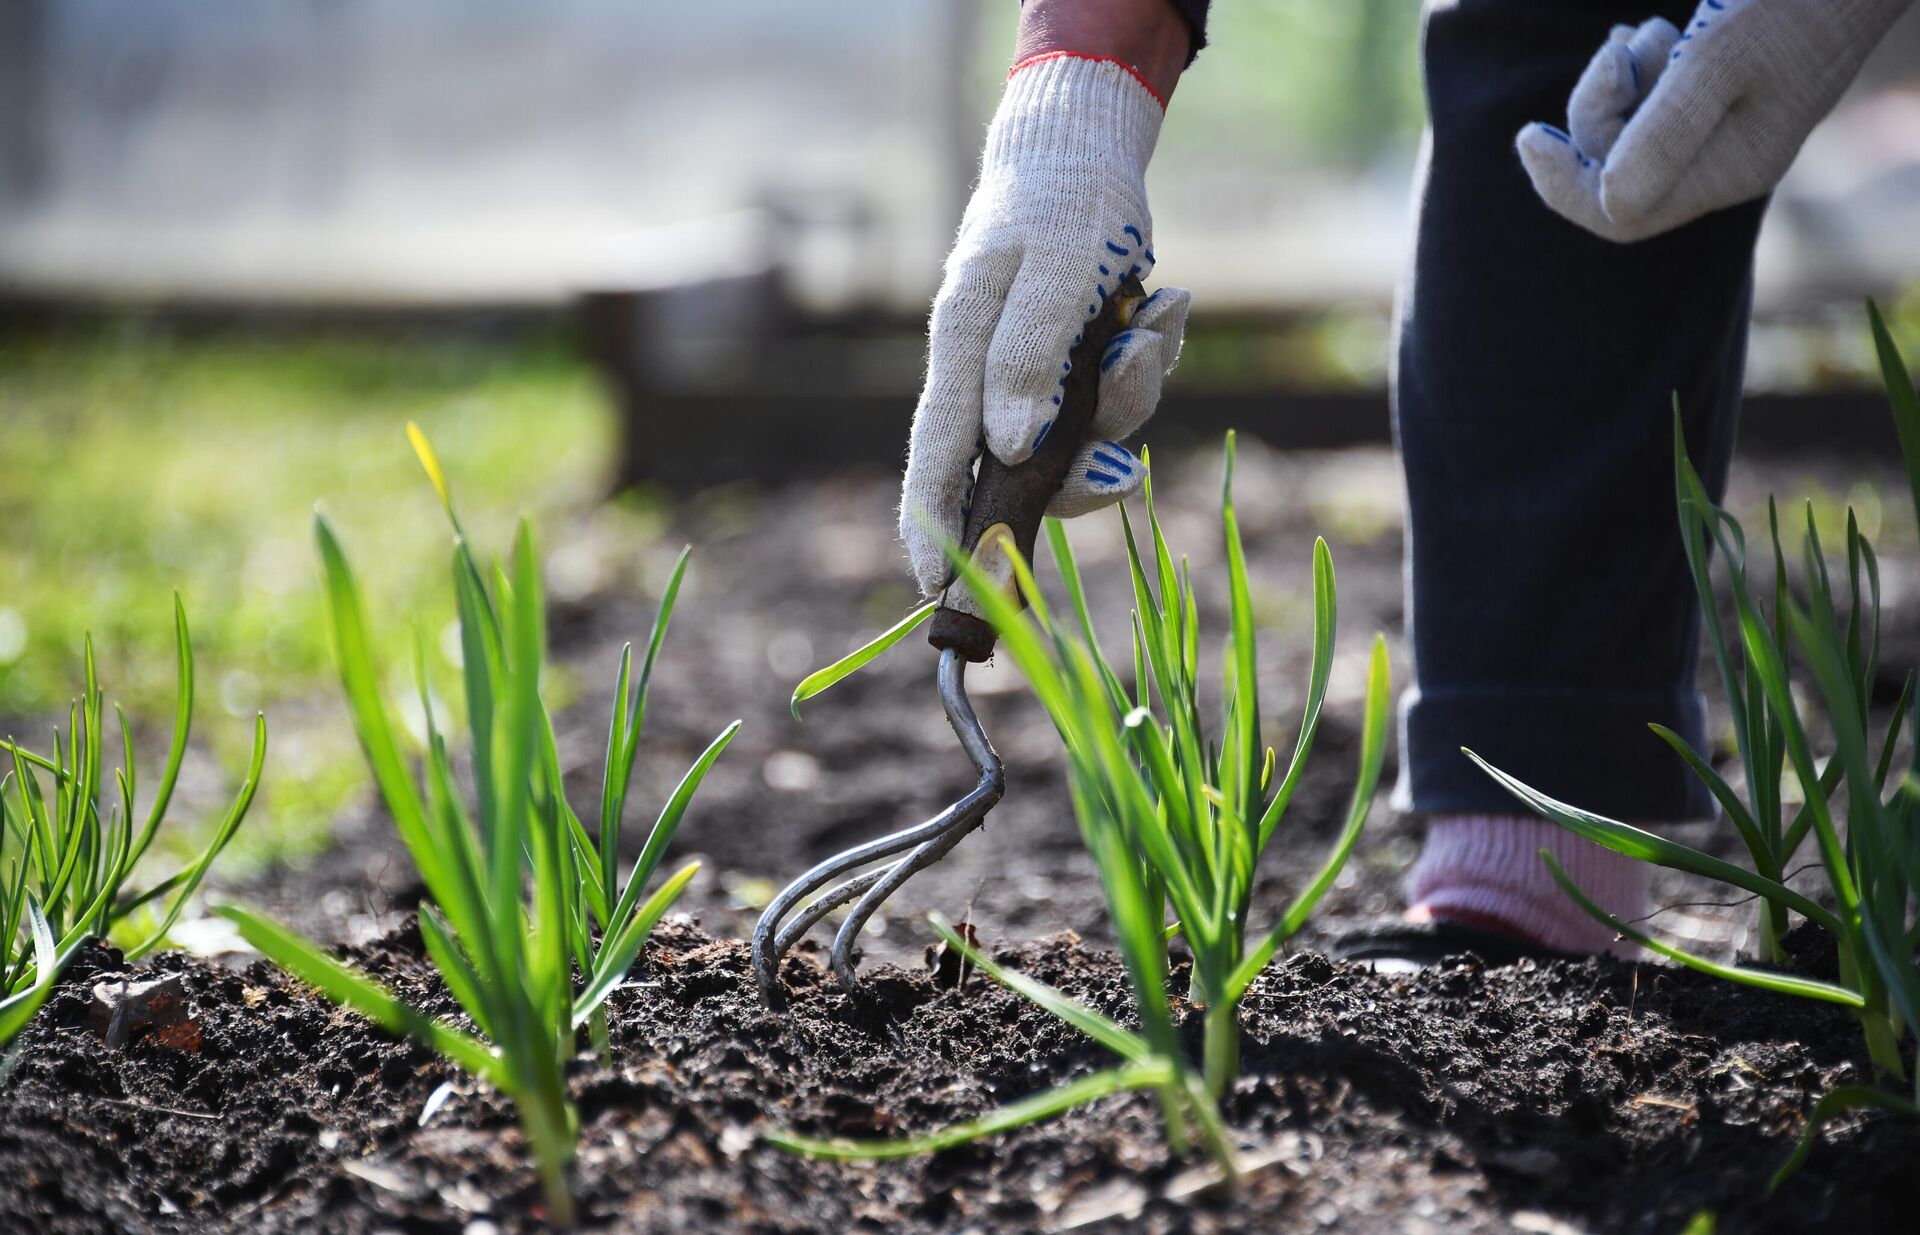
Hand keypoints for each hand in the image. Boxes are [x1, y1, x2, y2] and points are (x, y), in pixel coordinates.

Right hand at [898, 48, 1191, 597]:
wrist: (1090, 146)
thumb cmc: (1064, 201)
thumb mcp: (1055, 271)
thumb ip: (1028, 358)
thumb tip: (1008, 449)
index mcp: (962, 348)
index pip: (937, 454)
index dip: (932, 524)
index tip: (930, 585)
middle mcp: (990, 371)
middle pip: (1021, 468)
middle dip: (1080, 474)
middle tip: (1122, 470)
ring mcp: (1034, 372)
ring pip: (1084, 437)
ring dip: (1131, 394)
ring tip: (1151, 320)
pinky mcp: (1076, 363)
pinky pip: (1118, 399)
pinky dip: (1149, 360)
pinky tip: (1163, 304)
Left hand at [1516, 0, 1911, 243]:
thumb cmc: (1792, 3)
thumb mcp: (1718, 59)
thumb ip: (1663, 132)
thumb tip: (1607, 199)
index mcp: (1726, 173)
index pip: (1619, 216)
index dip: (1563, 186)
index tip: (1530, 136)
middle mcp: (1724, 165)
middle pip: (1616, 169)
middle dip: (1597, 110)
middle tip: (1618, 51)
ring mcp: (1725, 134)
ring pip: (1630, 131)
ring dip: (1619, 82)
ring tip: (1653, 33)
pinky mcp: (1722, 100)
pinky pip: (1655, 106)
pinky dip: (1639, 72)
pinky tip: (1656, 34)